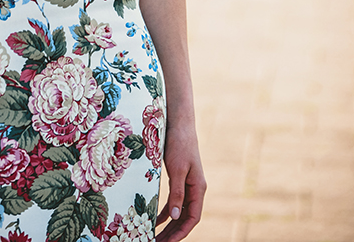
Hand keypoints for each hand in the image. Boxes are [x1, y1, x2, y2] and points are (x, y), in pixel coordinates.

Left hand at [155, 123, 205, 239]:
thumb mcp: (177, 169)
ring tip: (155, 236)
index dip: (181, 232)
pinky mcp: (180, 178)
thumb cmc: (179, 143)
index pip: (192, 218)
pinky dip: (166, 211)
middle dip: (173, 233)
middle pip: (185, 218)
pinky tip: (155, 219)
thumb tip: (174, 216)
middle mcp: (195, 189)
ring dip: (169, 225)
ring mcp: (188, 184)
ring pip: (179, 211)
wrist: (179, 122)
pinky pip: (174, 201)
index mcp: (198, 188)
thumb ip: (177, 193)